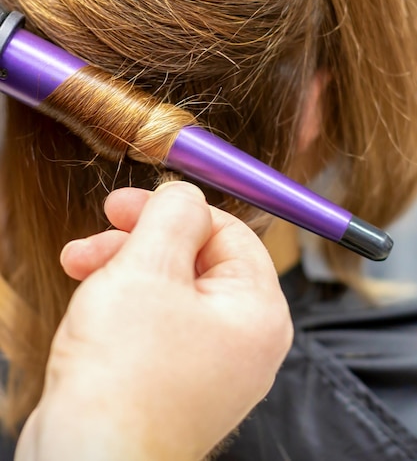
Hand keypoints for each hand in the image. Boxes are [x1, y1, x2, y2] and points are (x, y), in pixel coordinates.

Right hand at [16, 182, 292, 460]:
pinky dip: (123, 302)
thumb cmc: (124, 376)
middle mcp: (242, 339)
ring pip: (169, 288)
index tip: (128, 204)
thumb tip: (186, 194)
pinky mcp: (174, 379)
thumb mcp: (150, 267)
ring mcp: (209, 363)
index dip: (174, 209)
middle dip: (139, 242)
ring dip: (122, 268)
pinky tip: (90, 301)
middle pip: (196, 259)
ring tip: (79, 267)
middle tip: (97, 236)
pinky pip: (155, 322)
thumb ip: (175, 215)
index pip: (227, 233)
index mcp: (257, 310)